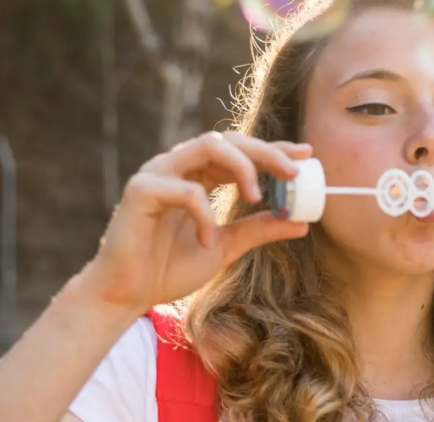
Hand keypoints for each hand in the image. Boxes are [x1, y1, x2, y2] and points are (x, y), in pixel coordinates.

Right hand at [74, 131, 311, 314]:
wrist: (128, 295)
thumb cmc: (169, 268)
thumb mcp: (226, 247)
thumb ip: (257, 230)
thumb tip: (301, 223)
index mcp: (197, 175)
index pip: (239, 150)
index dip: (273, 149)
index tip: (305, 155)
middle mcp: (177, 166)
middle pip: (227, 140)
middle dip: (264, 151)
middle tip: (292, 171)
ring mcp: (157, 174)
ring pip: (206, 146)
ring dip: (240, 166)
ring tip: (258, 196)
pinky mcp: (141, 190)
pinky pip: (185, 189)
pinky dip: (205, 212)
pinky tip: (208, 239)